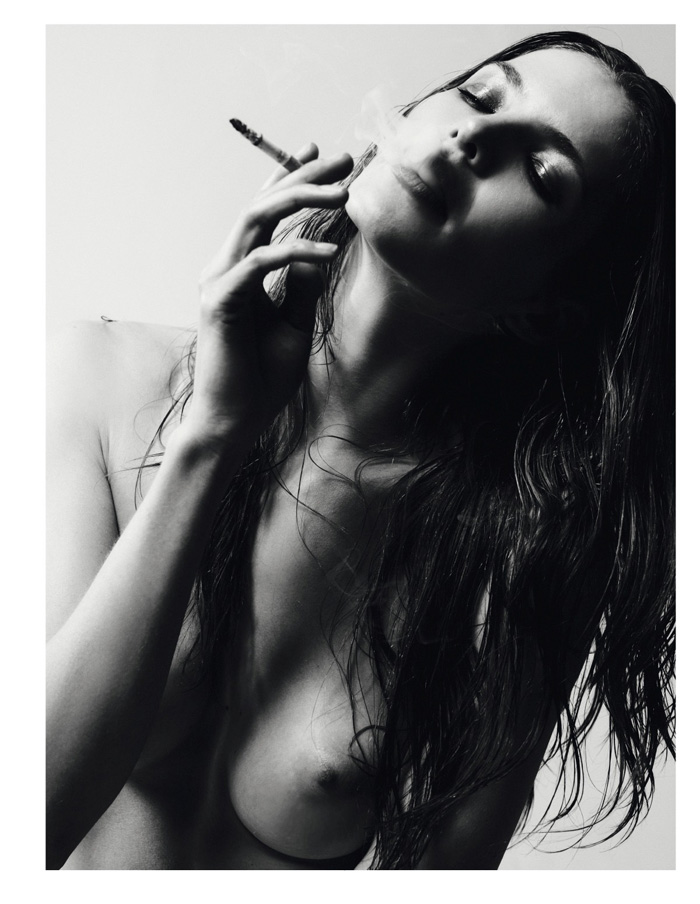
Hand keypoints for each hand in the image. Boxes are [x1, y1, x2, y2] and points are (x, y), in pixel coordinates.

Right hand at [186, 145, 353, 451]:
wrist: (237, 418)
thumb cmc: (262, 377)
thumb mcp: (294, 325)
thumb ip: (302, 288)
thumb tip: (317, 255)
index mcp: (241, 270)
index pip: (265, 214)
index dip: (290, 179)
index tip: (324, 155)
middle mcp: (225, 267)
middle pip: (261, 205)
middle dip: (303, 176)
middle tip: (343, 159)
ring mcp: (219, 281)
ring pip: (256, 220)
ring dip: (301, 200)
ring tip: (344, 193)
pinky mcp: (220, 301)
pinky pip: (261, 262)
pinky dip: (295, 251)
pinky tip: (329, 251)